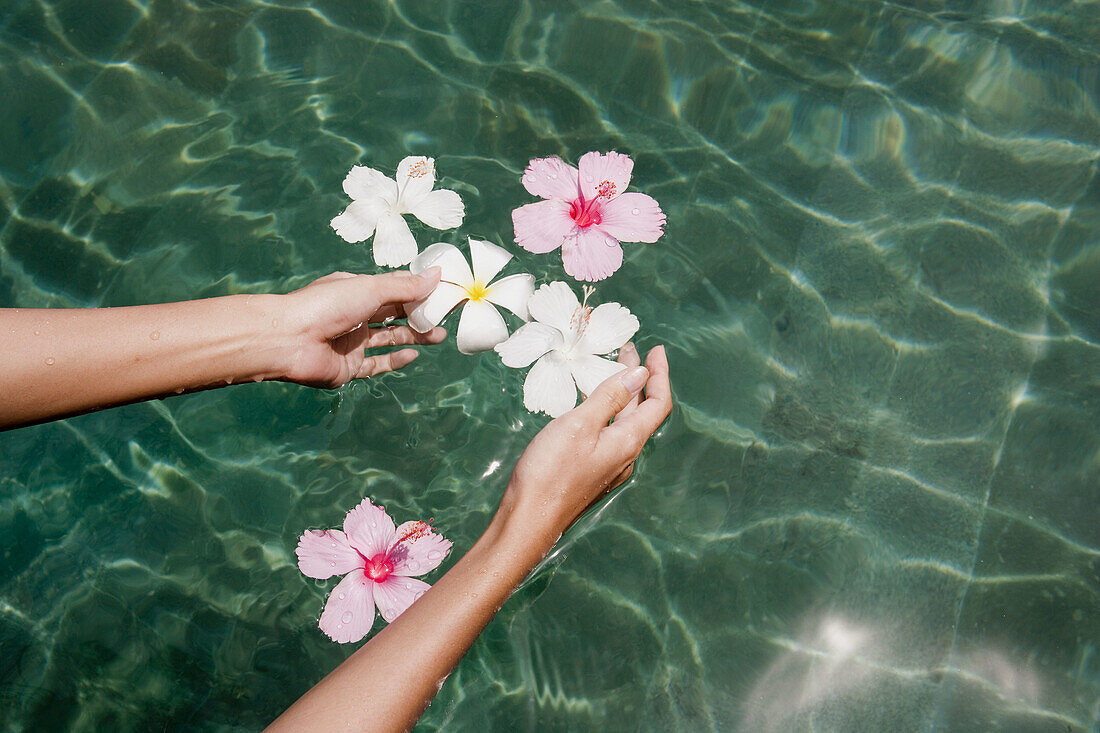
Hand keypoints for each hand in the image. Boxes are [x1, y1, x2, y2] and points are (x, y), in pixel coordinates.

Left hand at [277, 269, 445, 387]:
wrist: (290, 340)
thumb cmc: (325, 305)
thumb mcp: (370, 289)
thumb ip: (405, 286)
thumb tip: (437, 275)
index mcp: (356, 291)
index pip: (393, 288)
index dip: (417, 289)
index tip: (442, 291)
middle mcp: (354, 315)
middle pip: (394, 314)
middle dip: (420, 314)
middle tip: (445, 316)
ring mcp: (352, 342)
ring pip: (389, 338)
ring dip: (414, 336)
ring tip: (438, 336)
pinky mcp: (349, 367)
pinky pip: (377, 364)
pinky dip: (396, 360)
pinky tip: (413, 355)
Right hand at [501, 343, 671, 539]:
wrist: (528, 519)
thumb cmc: (551, 471)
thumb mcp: (580, 425)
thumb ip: (610, 397)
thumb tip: (638, 375)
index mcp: (628, 441)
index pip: (658, 403)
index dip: (660, 374)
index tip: (655, 350)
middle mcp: (625, 455)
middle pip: (641, 410)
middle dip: (638, 378)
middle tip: (629, 350)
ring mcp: (609, 465)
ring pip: (623, 422)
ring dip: (621, 393)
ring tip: (611, 369)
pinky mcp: (591, 471)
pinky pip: (608, 434)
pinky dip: (606, 410)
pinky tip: (590, 403)